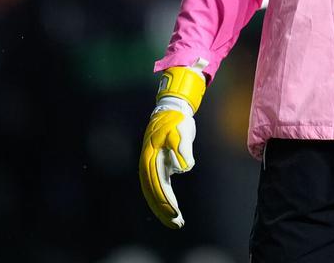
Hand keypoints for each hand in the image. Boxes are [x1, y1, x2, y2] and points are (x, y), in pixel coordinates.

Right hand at [139, 64, 206, 227]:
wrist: (172, 109)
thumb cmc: (177, 120)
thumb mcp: (182, 131)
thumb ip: (183, 148)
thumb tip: (185, 167)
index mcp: (151, 157)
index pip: (156, 184)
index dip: (164, 200)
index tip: (174, 213)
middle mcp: (148, 163)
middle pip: (153, 192)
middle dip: (164, 209)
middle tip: (177, 223)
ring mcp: (152, 165)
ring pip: (155, 192)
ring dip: (163, 208)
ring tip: (176, 222)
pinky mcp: (160, 165)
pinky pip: (160, 186)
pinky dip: (165, 199)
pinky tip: (172, 209)